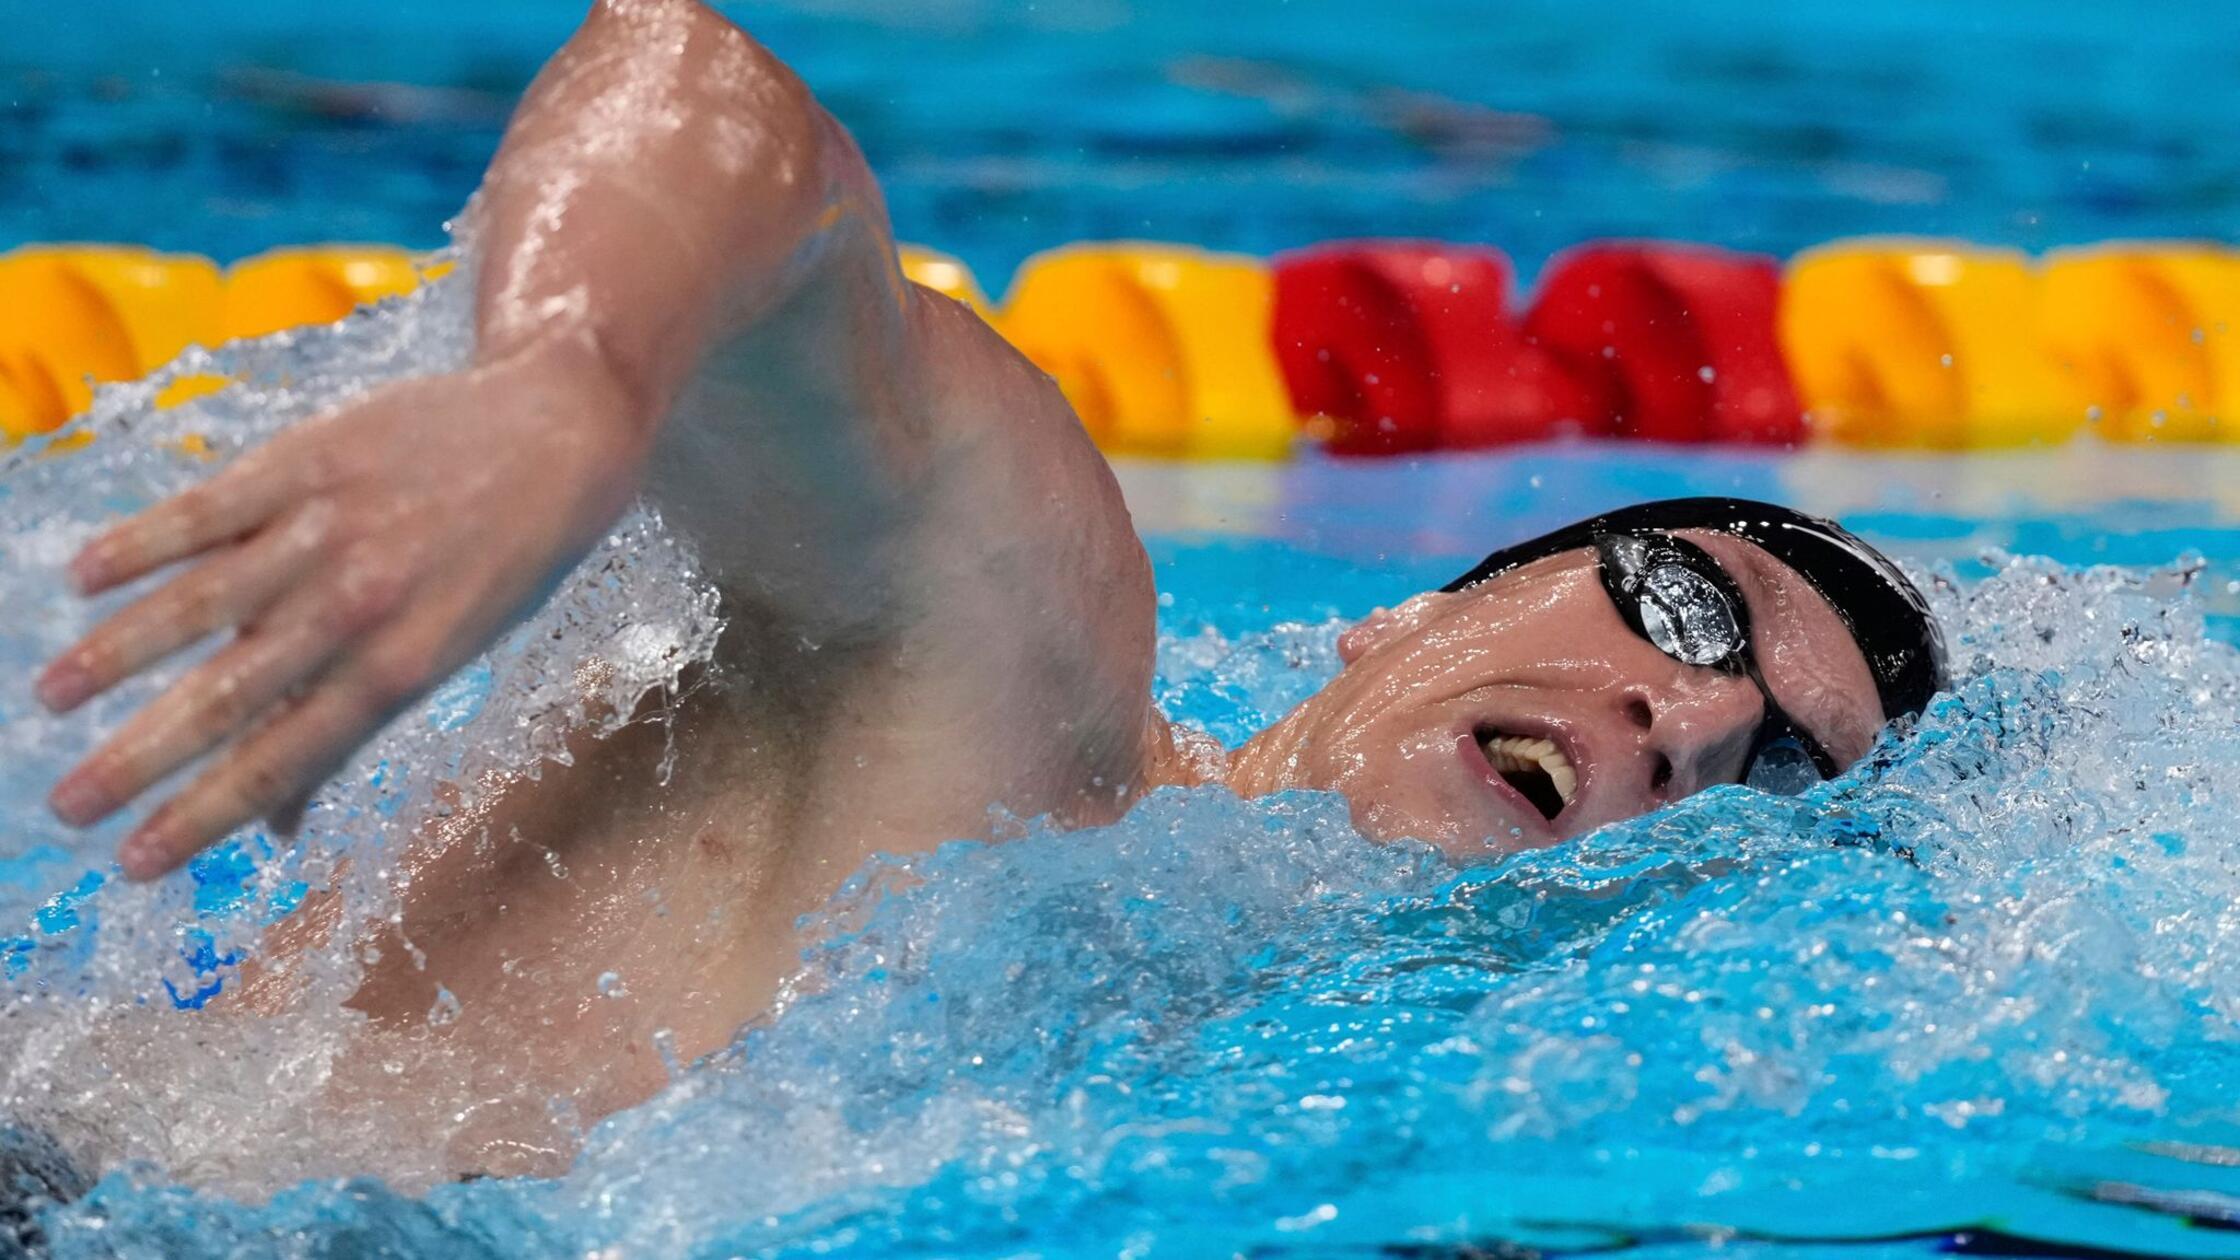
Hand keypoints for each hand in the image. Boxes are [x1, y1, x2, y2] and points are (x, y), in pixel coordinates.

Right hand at [37, 335, 650, 879]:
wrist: (559, 428)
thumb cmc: (504, 559)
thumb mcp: (453, 651)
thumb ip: (355, 728)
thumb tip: (278, 830)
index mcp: (402, 666)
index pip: (285, 758)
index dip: (206, 815)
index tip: (135, 862)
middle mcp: (361, 604)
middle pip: (231, 694)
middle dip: (142, 758)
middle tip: (68, 806)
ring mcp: (330, 529)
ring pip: (203, 601)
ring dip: (119, 652)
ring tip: (53, 697)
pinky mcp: (308, 458)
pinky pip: (210, 508)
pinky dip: (144, 543)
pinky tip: (81, 576)